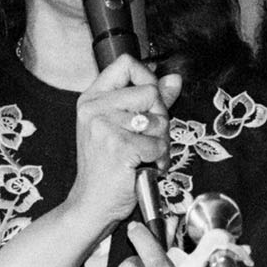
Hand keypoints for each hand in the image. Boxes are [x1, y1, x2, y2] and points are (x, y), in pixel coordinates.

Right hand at [64, 56, 182, 233]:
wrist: (92, 202)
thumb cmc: (107, 166)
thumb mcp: (122, 126)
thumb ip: (149, 101)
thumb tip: (174, 79)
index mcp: (92, 98)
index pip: (126, 64)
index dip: (147, 78)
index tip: (149, 99)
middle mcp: (94, 109)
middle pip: (150, 91)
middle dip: (159, 117)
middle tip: (146, 137)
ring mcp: (104, 127)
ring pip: (158, 120)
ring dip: (160, 141)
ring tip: (144, 154)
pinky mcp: (119, 147)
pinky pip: (158, 144)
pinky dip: (158, 159)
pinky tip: (144, 165)